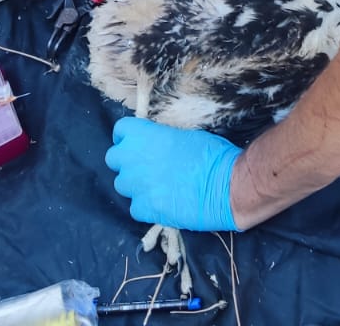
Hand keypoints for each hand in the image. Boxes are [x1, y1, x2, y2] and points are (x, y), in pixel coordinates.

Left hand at [105, 118, 240, 231]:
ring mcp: (137, 186)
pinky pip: (135, 208)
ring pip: (122, 185)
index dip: (129, 136)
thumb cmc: (213, 154)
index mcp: (145, 135)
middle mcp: (134, 159)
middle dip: (126, 161)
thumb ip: (162, 139)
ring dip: (135, 185)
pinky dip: (145, 206)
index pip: (121, 130)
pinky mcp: (145, 210)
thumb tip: (157, 145)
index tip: (138, 142)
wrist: (226, 186)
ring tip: (155, 187)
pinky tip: (162, 204)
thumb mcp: (185, 136)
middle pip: (113, 159)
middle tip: (144, 166)